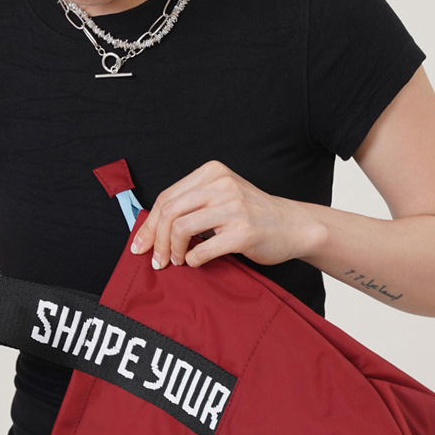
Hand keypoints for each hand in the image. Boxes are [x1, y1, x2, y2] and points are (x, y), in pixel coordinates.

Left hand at [130, 160, 315, 269]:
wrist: (293, 226)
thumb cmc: (252, 215)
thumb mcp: (221, 197)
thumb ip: (190, 205)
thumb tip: (150, 231)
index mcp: (212, 172)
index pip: (166, 197)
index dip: (149, 224)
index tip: (141, 245)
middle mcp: (222, 185)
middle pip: (169, 212)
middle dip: (157, 240)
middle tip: (158, 260)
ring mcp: (234, 207)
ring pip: (181, 228)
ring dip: (173, 251)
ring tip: (178, 260)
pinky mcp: (244, 232)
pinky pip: (202, 249)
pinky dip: (193, 260)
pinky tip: (196, 261)